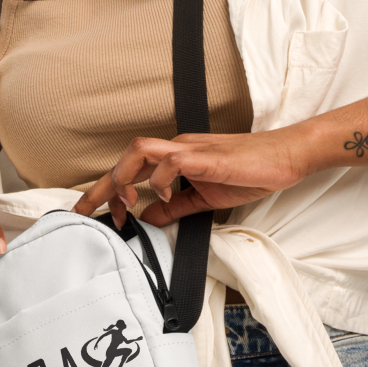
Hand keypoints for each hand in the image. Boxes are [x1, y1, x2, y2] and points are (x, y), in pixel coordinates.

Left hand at [72, 129, 310, 227]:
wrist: (285, 157)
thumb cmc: (250, 172)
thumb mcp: (205, 197)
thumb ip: (175, 207)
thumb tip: (147, 218)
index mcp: (176, 157)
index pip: (131, 169)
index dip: (106, 190)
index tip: (94, 215)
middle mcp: (177, 148)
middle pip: (126, 157)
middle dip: (99, 186)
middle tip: (82, 211)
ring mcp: (191, 150)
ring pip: (140, 151)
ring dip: (124, 177)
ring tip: (122, 203)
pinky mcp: (206, 157)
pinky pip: (171, 161)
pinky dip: (160, 180)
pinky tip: (164, 197)